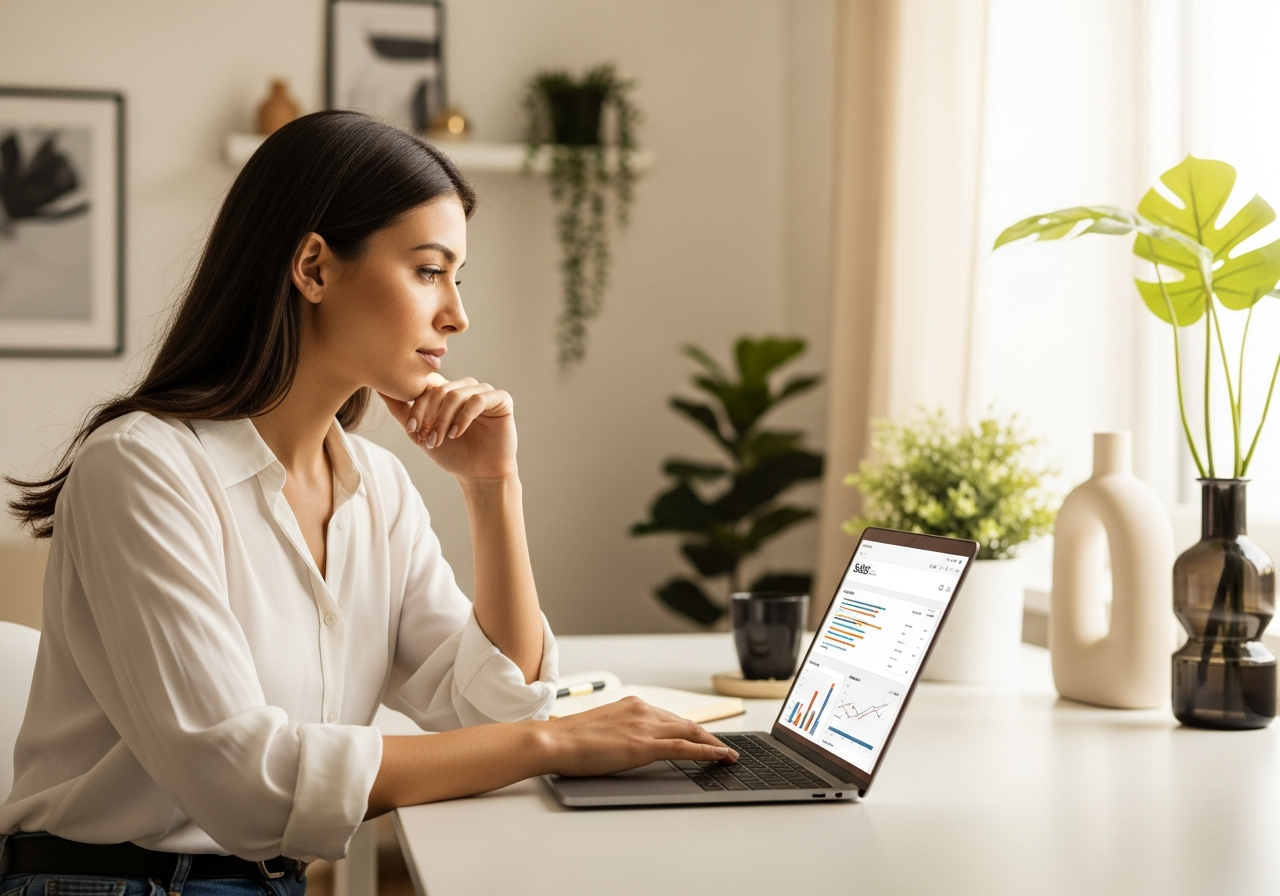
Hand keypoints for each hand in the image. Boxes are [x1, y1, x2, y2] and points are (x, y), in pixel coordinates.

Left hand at [380, 374, 516, 482]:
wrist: (479, 475)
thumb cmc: (452, 455)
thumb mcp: (421, 433)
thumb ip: (403, 411)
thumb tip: (380, 389)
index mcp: (449, 392)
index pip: (427, 386)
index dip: (417, 406)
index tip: (412, 430)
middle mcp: (466, 388)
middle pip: (440, 389)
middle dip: (429, 415)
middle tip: (427, 438)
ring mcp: (485, 392)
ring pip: (457, 393)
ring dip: (444, 419)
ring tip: (440, 439)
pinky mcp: (501, 400)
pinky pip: (479, 398)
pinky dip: (464, 417)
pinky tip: (457, 433)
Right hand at [539, 696, 738, 776]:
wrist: (554, 740)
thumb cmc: (570, 739)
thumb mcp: (602, 728)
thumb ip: (620, 731)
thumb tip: (628, 743)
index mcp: (631, 705)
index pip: (669, 717)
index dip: (689, 728)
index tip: (701, 736)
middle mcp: (642, 710)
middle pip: (685, 723)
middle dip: (707, 735)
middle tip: (723, 747)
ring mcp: (644, 727)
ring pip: (690, 732)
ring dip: (712, 743)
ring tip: (727, 754)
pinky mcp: (644, 745)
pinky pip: (684, 747)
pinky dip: (706, 751)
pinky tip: (719, 755)